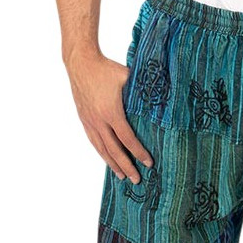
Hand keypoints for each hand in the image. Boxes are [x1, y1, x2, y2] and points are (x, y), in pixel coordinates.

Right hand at [68, 51, 153, 183]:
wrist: (81, 63)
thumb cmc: (107, 69)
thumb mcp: (128, 78)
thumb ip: (142, 91)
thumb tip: (161, 97)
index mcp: (112, 112)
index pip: (127, 138)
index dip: (138, 152)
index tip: (148, 163)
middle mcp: (99, 120)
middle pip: (114, 150)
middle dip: (126, 166)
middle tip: (137, 179)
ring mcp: (90, 121)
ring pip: (102, 148)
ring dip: (112, 164)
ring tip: (122, 176)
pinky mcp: (84, 119)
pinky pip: (93, 141)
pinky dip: (101, 152)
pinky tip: (107, 159)